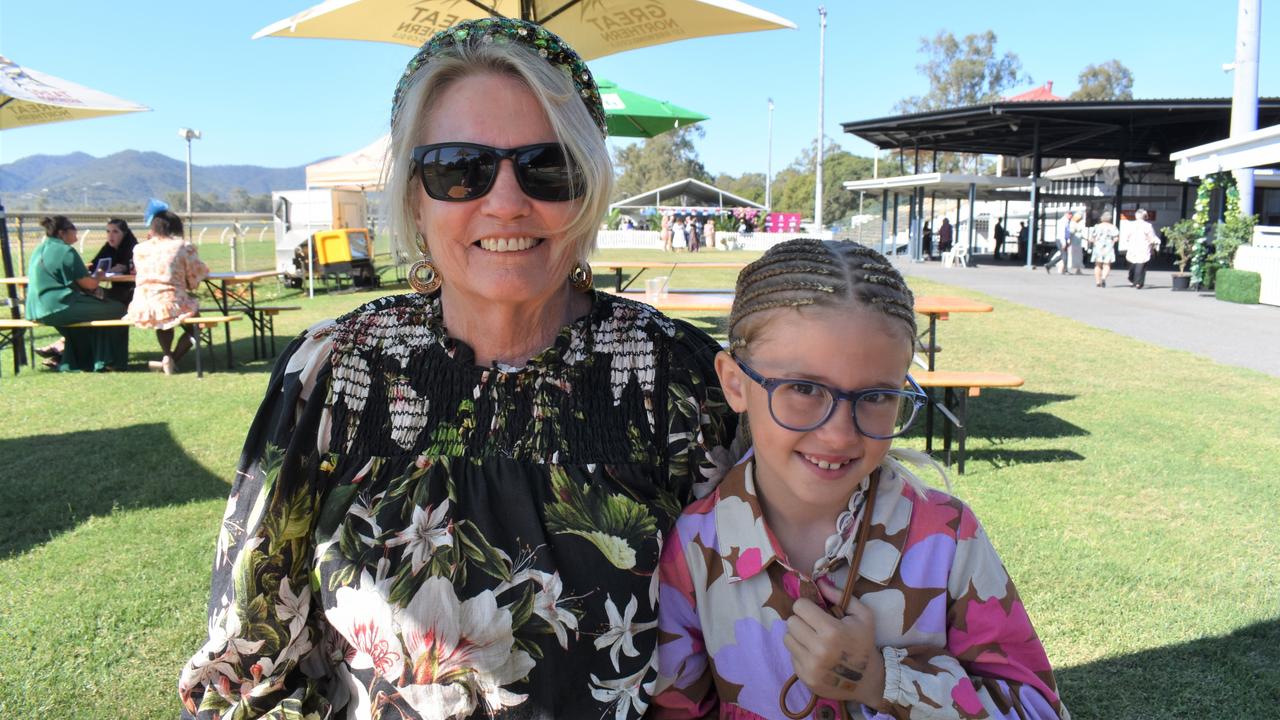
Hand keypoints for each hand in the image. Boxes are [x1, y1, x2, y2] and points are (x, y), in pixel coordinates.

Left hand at [783, 581, 885, 708]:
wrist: (867, 679)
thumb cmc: (864, 642)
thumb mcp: (862, 615)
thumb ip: (839, 596)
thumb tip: (819, 581)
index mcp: (832, 631)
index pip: (799, 606)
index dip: (807, 606)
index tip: (815, 611)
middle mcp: (819, 649)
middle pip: (791, 622)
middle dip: (802, 620)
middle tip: (814, 626)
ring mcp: (810, 666)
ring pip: (787, 638)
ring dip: (798, 636)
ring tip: (813, 639)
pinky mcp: (805, 677)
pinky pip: (791, 655)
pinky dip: (800, 652)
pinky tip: (815, 655)